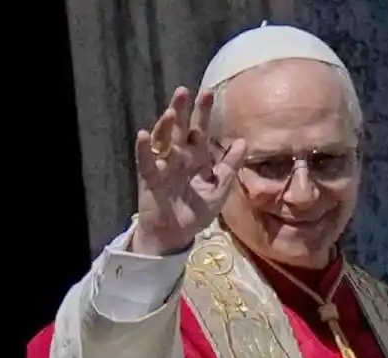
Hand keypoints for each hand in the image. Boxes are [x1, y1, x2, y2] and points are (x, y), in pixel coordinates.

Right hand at [132, 87, 247, 255]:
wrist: (177, 235)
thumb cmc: (195, 211)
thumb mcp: (218, 189)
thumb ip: (230, 166)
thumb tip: (243, 141)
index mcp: (196, 157)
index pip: (199, 130)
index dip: (203, 113)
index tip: (207, 92)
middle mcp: (178, 157)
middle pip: (180, 129)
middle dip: (183, 111)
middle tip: (184, 90)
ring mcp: (163, 166)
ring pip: (162, 141)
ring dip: (165, 125)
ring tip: (172, 111)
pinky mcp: (150, 179)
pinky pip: (146, 162)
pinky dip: (144, 149)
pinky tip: (143, 135)